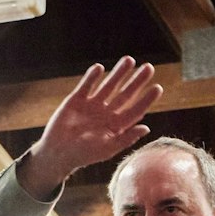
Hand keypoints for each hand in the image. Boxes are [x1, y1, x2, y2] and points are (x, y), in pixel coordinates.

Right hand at [16, 56, 162, 198]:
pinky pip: (86, 85)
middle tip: (149, 68)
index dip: (146, 99)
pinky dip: (92, 77)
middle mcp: (106, 113)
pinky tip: (100, 68)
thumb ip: (126, 138)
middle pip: (125, 94)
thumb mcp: (107, 149)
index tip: (157, 88)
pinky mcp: (76, 100)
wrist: (57, 152)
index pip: (135, 110)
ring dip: (119, 73)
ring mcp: (92, 105)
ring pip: (108, 85)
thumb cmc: (83, 155)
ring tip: (129, 60)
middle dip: (136, 81)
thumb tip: (146, 127)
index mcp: (116, 126)